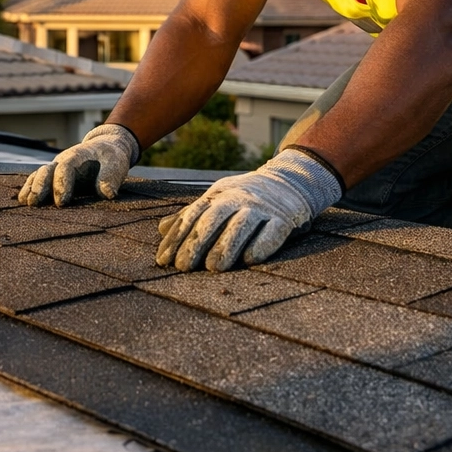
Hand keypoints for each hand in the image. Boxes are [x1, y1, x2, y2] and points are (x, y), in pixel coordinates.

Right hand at [18, 124, 139, 205]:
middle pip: (47, 170)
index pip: (66, 167)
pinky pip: (38, 180)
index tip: (61, 202)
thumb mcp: (116, 162)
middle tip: (35, 202)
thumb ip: (111, 176)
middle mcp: (63, 160)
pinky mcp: (54, 175)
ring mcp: (57, 167)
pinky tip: (22, 200)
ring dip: (32, 187)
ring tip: (26, 202)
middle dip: (40, 186)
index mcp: (78, 155)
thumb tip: (107, 192)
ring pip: (39, 174)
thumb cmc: (111, 157)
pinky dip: (30, 188)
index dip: (62, 184)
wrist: (105, 147)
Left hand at [155, 147, 342, 271]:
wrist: (289, 182)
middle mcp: (238, 198)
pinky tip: (250, 260)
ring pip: (241, 225)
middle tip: (182, 267)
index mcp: (218, 195)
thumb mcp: (217, 201)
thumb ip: (191, 216)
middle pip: (213, 219)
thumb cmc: (245, 199)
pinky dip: (261, 245)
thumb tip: (162, 229)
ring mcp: (261, 207)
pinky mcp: (284, 218)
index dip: (176, 238)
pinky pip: (272, 231)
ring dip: (226, 247)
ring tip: (213, 268)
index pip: (192, 215)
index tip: (163, 260)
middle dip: (195, 243)